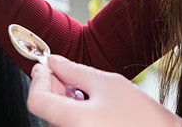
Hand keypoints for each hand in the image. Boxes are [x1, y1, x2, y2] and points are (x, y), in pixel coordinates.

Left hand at [27, 55, 181, 126]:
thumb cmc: (145, 118)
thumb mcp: (108, 84)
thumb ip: (75, 71)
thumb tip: (54, 62)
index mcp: (73, 122)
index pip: (36, 100)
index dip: (38, 79)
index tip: (44, 65)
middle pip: (47, 109)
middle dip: (52, 86)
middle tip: (65, 71)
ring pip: (58, 118)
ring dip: (63, 99)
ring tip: (84, 89)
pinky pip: (70, 126)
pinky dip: (73, 112)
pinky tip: (90, 104)